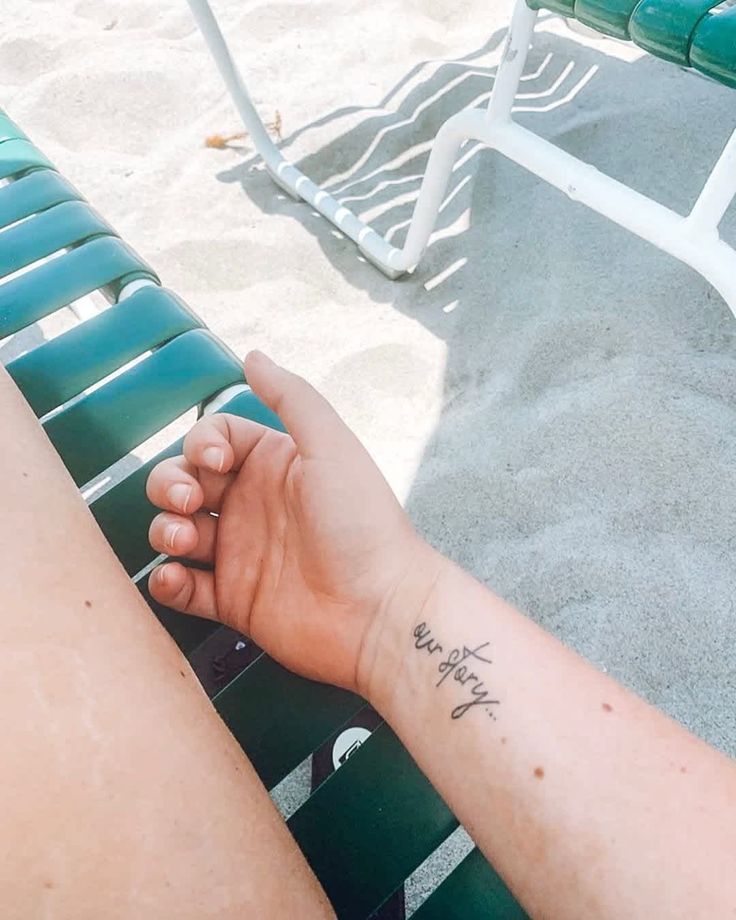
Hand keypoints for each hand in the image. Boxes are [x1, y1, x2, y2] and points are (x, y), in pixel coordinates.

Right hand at [146, 351, 432, 694]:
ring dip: (164, 529)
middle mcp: (251, 505)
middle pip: (183, 481)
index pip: (212, 438)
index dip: (200, 444)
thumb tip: (252, 355)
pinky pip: (182, 588)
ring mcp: (239, 554)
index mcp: (273, 465)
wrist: (380, 609)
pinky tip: (178, 576)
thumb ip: (292, 398)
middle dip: (169, 485)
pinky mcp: (233, 601)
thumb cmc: (361, 522)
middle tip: (191, 503)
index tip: (215, 462)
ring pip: (175, 531)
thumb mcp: (332, 446)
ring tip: (185, 539)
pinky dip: (168, 581)